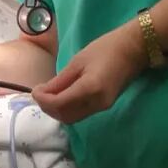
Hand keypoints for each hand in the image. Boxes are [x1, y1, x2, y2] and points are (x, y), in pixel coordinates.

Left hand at [31, 22, 146, 124]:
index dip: (43, 100)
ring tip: (48, 95)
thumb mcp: (78, 61)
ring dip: (57, 110)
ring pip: (72, 118)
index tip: (34, 90)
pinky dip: (67, 109)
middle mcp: (97, 103)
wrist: (133, 50)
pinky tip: (61, 97)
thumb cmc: (105, 49)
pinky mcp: (104, 106)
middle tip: (39, 93)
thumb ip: (60, 81)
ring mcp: (102, 107)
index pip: (59, 104)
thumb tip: (42, 93)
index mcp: (90, 89)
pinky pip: (81, 113)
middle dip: (48, 108)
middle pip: (65, 116)